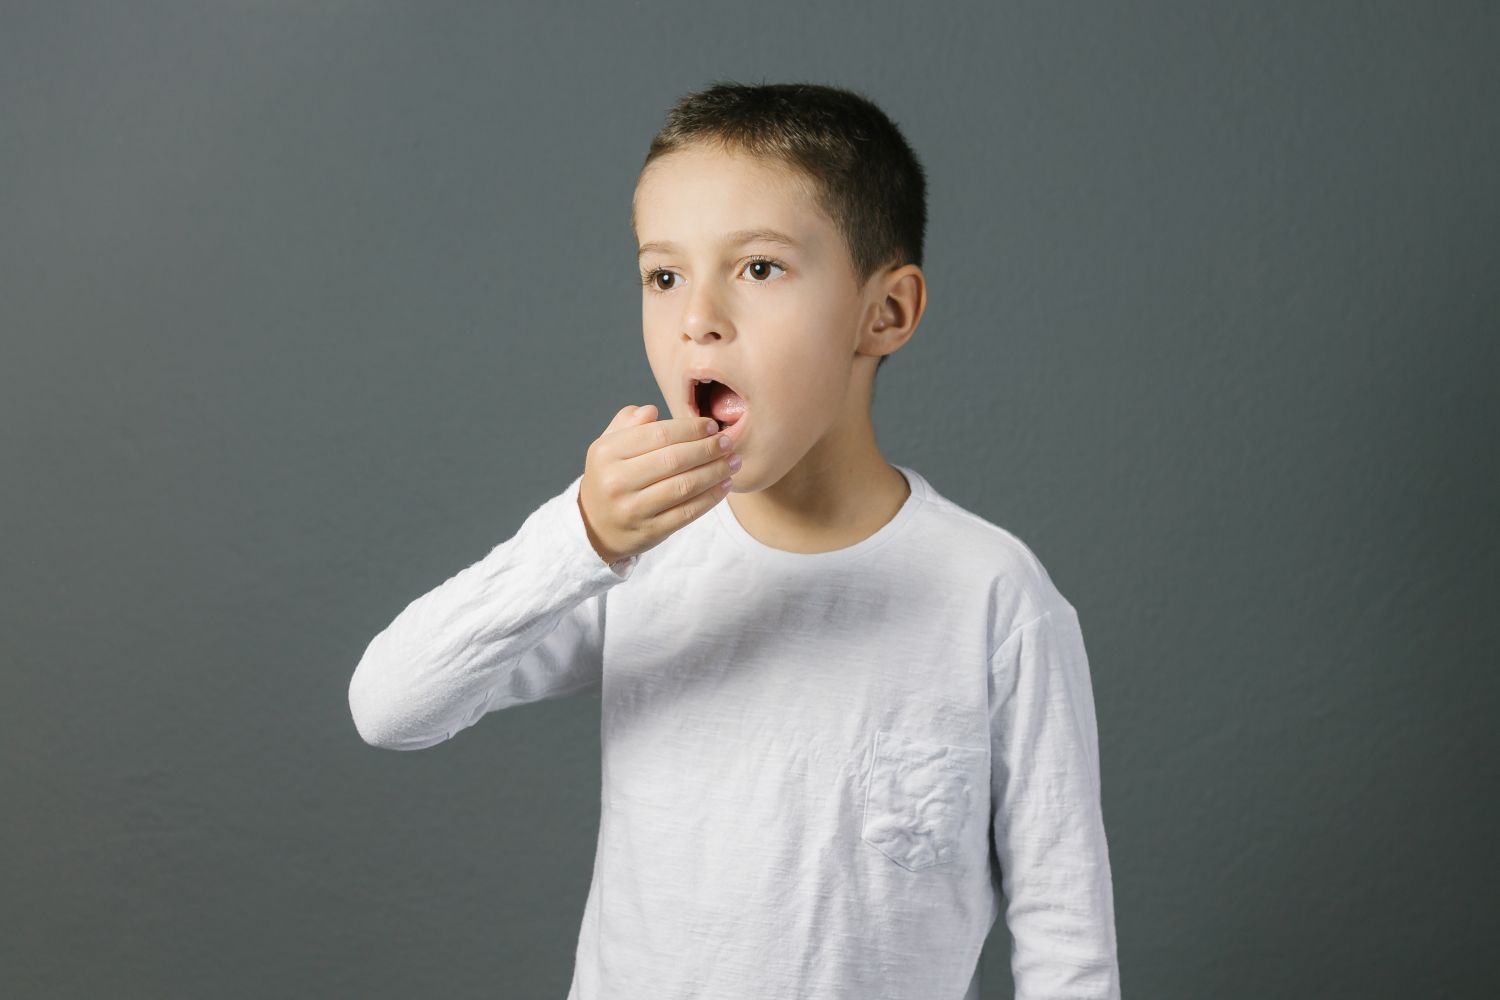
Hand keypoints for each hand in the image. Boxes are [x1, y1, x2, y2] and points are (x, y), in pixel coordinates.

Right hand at [577, 404, 738, 564]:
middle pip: (674, 460)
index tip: (711, 425)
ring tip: (733, 462)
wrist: (594, 526)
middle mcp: (616, 481)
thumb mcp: (608, 446)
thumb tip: (651, 410)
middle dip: (707, 449)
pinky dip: (711, 498)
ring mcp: (633, 509)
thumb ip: (627, 423)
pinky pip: (687, 512)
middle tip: (728, 442)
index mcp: (607, 452)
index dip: (689, 429)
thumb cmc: (609, 477)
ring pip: (684, 486)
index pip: (658, 434)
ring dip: (715, 472)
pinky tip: (724, 485)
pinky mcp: (650, 531)